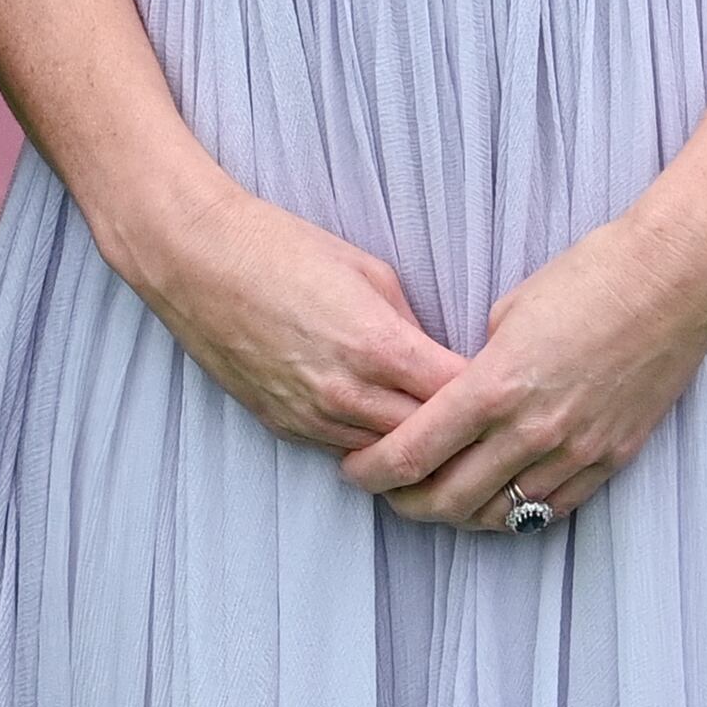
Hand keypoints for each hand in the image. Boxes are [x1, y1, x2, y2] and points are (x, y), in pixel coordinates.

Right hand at [113, 183, 461, 457]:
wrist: (195, 259)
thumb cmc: (281, 248)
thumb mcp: (367, 270)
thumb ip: (410, 324)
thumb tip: (435, 357)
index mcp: (379, 346)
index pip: (459, 396)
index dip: (490, 396)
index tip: (511, 390)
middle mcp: (349, 393)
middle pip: (431, 441)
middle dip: (462, 435)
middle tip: (491, 430)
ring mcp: (313, 417)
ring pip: (388, 458)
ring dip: (418, 451)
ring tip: (449, 443)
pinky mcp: (285, 426)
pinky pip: (345, 451)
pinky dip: (372, 446)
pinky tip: (390, 434)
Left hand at [343, 211, 706, 531]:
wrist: (672, 280)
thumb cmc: (588, 278)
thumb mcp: (509, 312)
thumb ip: (476, 366)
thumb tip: (454, 397)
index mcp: (495, 387)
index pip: (413, 453)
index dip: (372, 472)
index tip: (354, 470)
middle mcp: (532, 431)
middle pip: (448, 499)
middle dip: (405, 503)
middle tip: (386, 492)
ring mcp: (576, 453)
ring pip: (500, 515)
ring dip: (458, 514)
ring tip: (436, 499)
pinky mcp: (611, 460)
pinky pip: (551, 510)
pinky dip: (514, 513)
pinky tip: (495, 502)